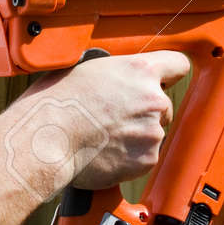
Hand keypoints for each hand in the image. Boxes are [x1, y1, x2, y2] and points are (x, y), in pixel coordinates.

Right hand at [4, 52, 190, 201]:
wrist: (45, 138)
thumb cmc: (56, 102)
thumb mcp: (86, 69)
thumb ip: (115, 74)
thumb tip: (116, 80)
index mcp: (139, 70)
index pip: (178, 64)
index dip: (168, 74)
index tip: (162, 81)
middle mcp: (153, 99)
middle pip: (163, 104)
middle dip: (144, 111)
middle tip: (113, 117)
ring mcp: (152, 131)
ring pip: (152, 133)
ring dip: (134, 136)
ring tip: (102, 136)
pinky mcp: (146, 159)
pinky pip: (143, 157)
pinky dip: (128, 158)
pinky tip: (104, 152)